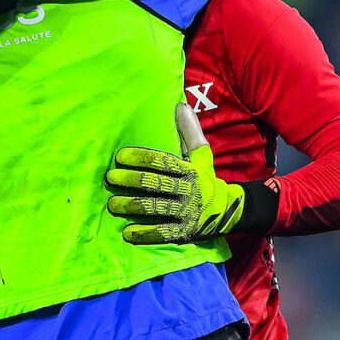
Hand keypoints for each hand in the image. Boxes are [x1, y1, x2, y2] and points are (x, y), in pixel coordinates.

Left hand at [104, 103, 243, 243]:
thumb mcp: (202, 155)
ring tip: (111, 203)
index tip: (119, 156)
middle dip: (130, 180)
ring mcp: (186, 213)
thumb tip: (180, 105)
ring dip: (131, 206)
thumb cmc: (206, 178)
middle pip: (154, 184)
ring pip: (154, 208)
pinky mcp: (184, 232)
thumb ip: (189, 131)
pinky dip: (144, 234)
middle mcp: (188, 191)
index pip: (162, 161)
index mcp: (190, 170)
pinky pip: (162, 233)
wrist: (230, 210)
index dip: (140, 157)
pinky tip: (126, 232)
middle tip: (110, 178)